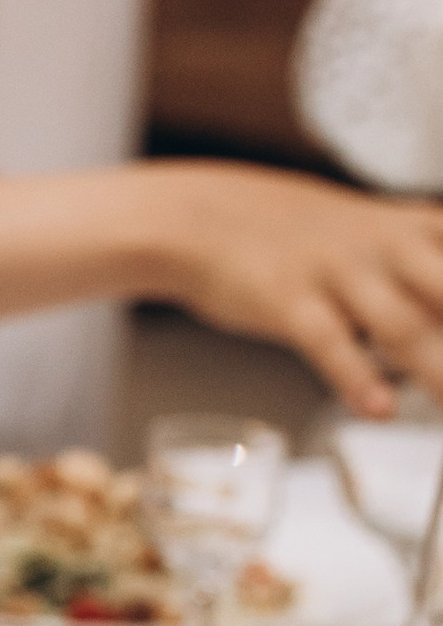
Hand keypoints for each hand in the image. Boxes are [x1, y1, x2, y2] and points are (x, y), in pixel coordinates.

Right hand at [143, 165, 442, 416]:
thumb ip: (426, 275)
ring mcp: (338, 272)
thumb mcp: (375, 237)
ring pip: (402, 324)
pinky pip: (327, 342)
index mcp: (413, 231)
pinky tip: (378, 409)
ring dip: (438, 371)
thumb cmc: (298, 238)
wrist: (204, 216)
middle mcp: (386, 247)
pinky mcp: (289, 300)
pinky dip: (355, 377)